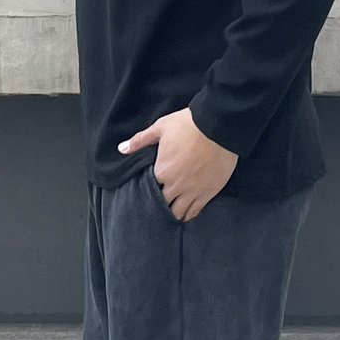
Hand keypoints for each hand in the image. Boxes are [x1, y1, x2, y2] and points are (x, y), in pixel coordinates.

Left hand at [119, 106, 238, 221]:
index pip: (148, 189)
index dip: (147, 189)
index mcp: (161, 171)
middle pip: (162, 204)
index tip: (148, 188)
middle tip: (157, 203)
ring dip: (172, 213)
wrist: (218, 126)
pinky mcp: (208, 193)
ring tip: (170, 213)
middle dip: (159, 204)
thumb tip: (121, 149)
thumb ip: (140, 140)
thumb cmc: (189, 125)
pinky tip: (185, 215)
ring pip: (178, 212)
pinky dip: (189, 215)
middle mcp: (175, 185)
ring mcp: (193, 191)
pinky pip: (195, 211)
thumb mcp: (161, 127)